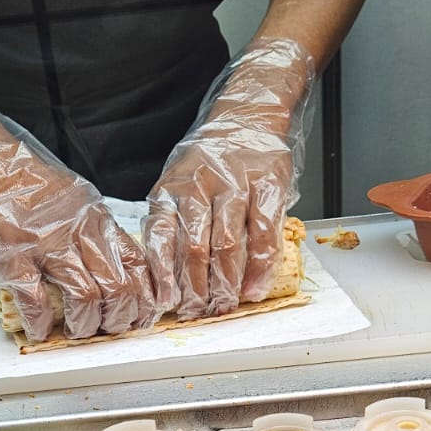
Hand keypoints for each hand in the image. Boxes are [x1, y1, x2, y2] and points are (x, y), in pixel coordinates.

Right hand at [0, 75, 153, 340]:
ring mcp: (45, 246)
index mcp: (96, 218)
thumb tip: (109, 265)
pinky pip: (35, 301)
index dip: (145, 297)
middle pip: (119, 288)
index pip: (139, 264)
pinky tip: (39, 329)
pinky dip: (41, 323)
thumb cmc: (23, 178)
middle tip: (110, 330)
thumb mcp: (75, 197)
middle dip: (119, 320)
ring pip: (86, 299)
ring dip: (84, 325)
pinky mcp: (12, 257)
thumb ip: (93, 229)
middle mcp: (78, 232)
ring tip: (76, 331)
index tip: (142, 315)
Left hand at [145, 38, 316, 319]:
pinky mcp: (268, 186)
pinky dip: (260, 268)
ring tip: (224, 307)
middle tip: (198, 313)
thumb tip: (163, 277)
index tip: (165, 304)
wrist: (247, 117)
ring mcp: (235, 185)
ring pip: (228, 245)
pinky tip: (255, 288)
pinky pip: (263, 234)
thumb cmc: (208, 160)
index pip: (162, 237)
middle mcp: (200, 185)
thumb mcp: (176, 183)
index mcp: (172, 188)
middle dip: (196, 290)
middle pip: (195, 249)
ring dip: (226, 284)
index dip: (164, 276)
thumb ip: (170, 221)